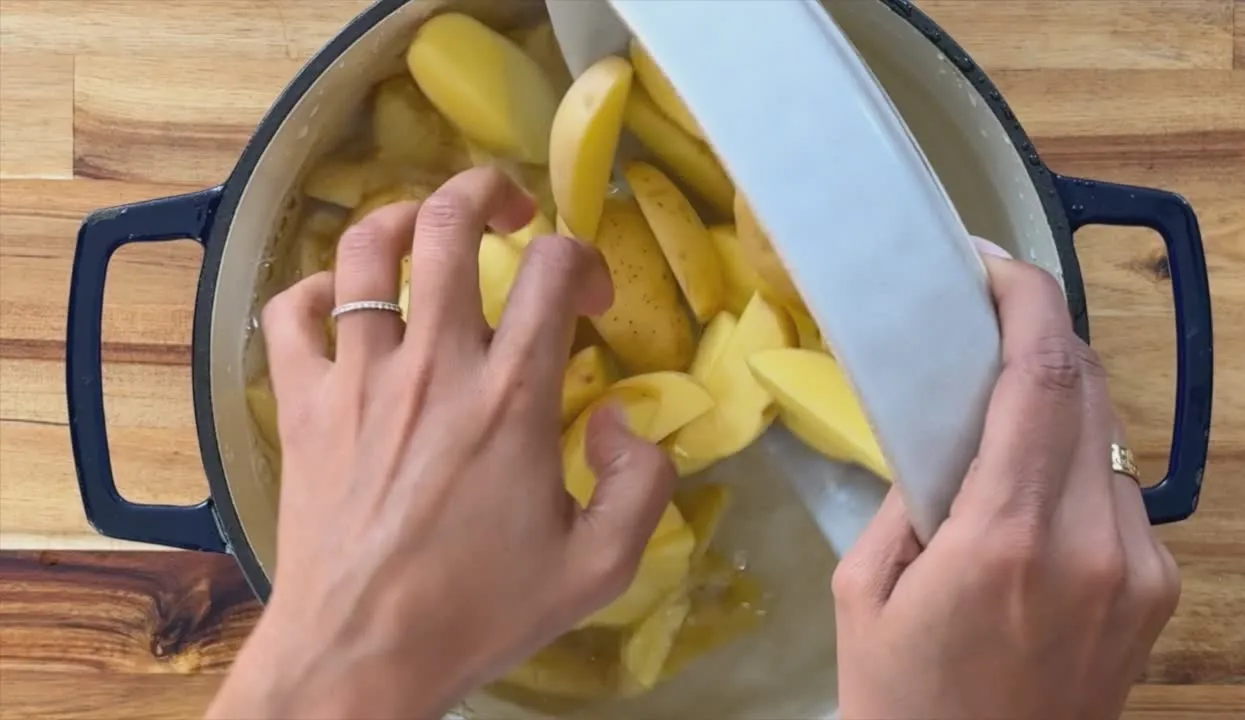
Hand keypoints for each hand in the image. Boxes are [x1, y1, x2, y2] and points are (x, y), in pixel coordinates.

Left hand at [207, 167, 677, 718]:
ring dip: (401, 218)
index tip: (588, 301)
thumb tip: (621, 420)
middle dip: (486, 191)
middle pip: (449, 223)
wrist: (359, 656)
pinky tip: (342, 306)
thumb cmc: (479, 612)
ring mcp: (357, 377)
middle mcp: (434, 365)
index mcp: (511, 397)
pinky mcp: (302, 403)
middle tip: (510, 210)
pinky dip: (314, 289)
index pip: (553, 268)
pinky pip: (289, 311)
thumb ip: (642, 483)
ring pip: (363, 248)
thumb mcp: (600, 568)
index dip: (584, 259)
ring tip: (425, 232)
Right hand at [832, 242, 1180, 719]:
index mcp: (1005, 536)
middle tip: (984, 324)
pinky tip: (1035, 500)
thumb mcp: (864, 590)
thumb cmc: (899, 697)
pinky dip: (1079, 469)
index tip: (992, 267)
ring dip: (1058, 407)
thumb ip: (909, 497)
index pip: (1041, 376)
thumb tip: (945, 432)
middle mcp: (1093, 541)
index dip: (1026, 299)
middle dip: (1040, 339)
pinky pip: (1123, 493)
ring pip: (1109, 438)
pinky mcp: (1159, 592)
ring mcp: (1139, 568)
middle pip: (1086, 388)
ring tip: (1002, 421)